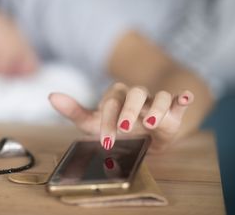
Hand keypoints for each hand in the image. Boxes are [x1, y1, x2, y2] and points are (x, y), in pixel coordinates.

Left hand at [49, 82, 193, 151]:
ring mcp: (154, 102)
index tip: (106, 141)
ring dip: (156, 108)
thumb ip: (74, 111)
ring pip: (159, 96)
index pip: (111, 101)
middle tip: (125, 128)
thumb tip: (51, 95)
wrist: (143, 135)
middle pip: (135, 93)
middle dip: (129, 110)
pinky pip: (178, 100)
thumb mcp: (94, 123)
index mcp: (116, 97)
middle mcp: (136, 96)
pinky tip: (184, 99)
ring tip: (151, 123)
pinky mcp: (173, 111)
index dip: (107, 120)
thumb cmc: (116, 127)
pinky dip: (183, 98)